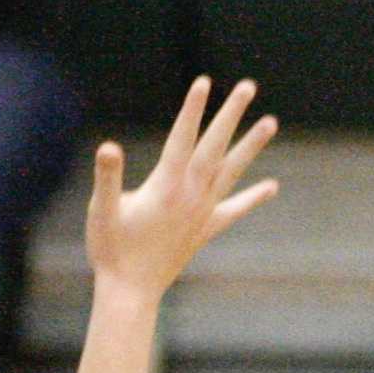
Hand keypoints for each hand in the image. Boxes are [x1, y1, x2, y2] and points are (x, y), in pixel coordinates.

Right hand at [85, 77, 278, 299]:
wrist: (130, 291)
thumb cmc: (110, 250)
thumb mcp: (102, 211)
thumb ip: (108, 177)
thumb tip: (108, 147)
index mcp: (167, 187)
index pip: (183, 138)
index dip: (192, 109)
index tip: (203, 82)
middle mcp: (192, 195)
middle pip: (216, 146)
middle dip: (230, 114)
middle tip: (247, 86)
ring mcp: (203, 212)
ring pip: (232, 171)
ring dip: (252, 145)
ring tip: (271, 121)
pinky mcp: (205, 229)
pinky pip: (234, 208)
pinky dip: (253, 197)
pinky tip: (271, 186)